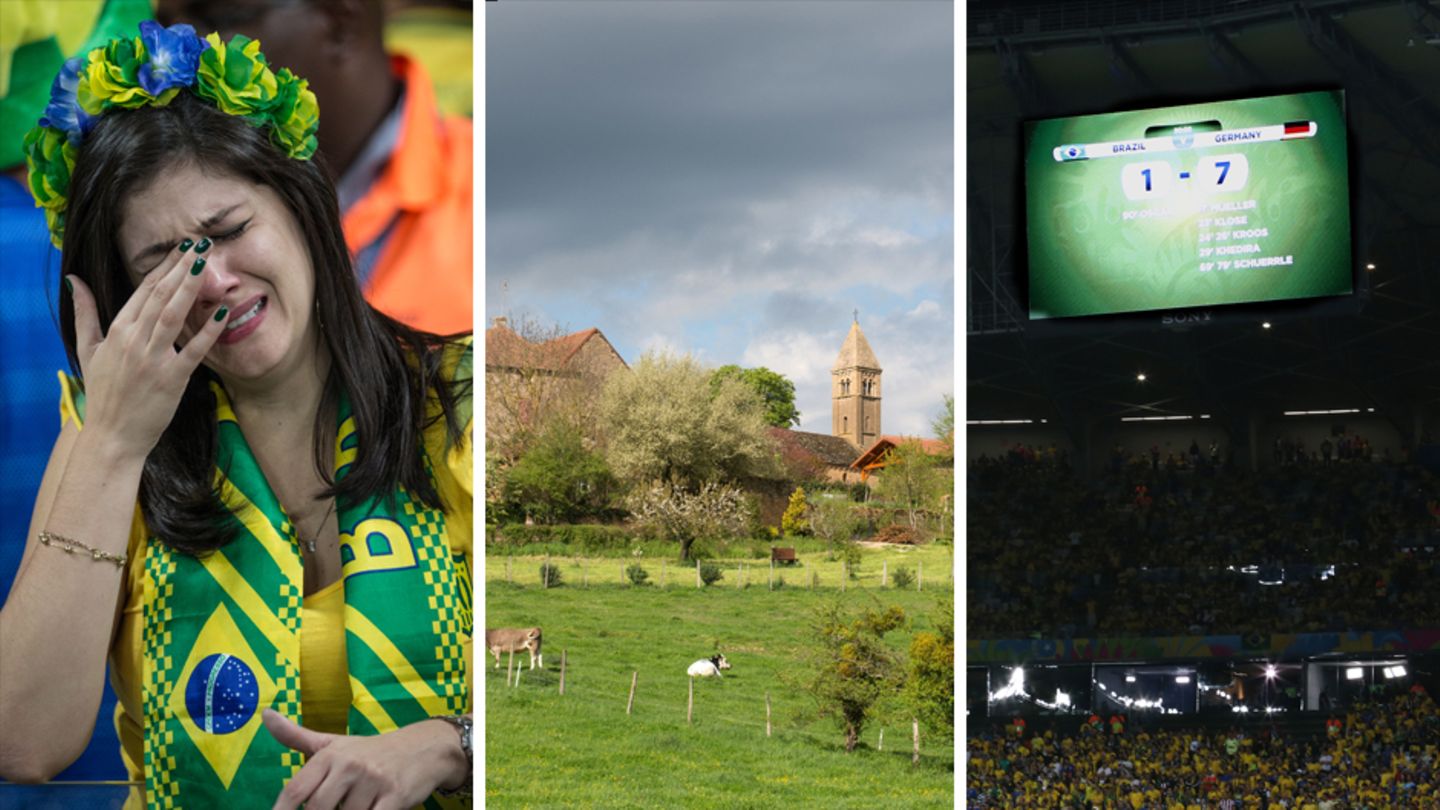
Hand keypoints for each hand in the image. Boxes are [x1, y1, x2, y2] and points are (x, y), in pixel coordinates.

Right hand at [68, 243, 226, 457]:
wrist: (112, 435)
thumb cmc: (103, 393)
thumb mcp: (88, 350)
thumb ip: (85, 314)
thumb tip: (74, 280)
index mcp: (117, 331)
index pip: (143, 290)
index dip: (164, 266)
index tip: (180, 248)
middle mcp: (134, 340)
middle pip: (160, 296)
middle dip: (181, 267)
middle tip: (200, 244)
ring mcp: (153, 359)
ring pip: (173, 315)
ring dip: (191, 287)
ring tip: (206, 263)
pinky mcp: (172, 378)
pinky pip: (194, 349)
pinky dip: (208, 330)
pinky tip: (222, 311)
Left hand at [265, 709, 467, 809]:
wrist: (424, 747)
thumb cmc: (371, 751)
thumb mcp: (334, 743)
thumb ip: (295, 736)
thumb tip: (264, 714)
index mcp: (330, 755)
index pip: (295, 790)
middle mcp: (350, 765)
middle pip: (318, 809)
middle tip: (332, 809)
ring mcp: (374, 780)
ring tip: (359, 805)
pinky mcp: (396, 795)